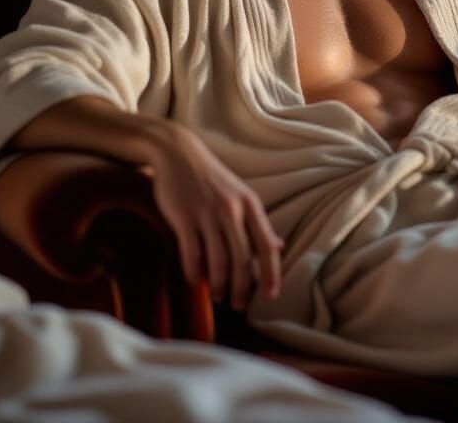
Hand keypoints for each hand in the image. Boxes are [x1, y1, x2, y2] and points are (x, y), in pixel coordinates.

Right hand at [145, 123, 283, 309]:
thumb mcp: (240, 195)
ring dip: (218, 285)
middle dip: (241, 288)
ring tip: (217, 296)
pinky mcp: (183, 217)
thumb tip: (279, 246)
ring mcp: (207, 213)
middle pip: (242, 260)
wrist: (178, 153)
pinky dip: (195, 273)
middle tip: (237, 305)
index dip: (270, 274)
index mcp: (250, 204)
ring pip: (217, 261)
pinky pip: (192, 254)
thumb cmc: (212, 179)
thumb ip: (258, 223)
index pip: (266, 246)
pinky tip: (195, 282)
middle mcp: (231, 209)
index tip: (270, 296)